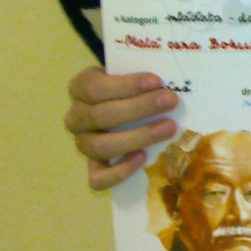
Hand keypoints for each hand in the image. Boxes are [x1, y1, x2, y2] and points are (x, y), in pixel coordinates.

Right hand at [64, 66, 179, 190]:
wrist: (124, 105)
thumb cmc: (130, 85)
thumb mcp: (132, 72)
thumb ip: (144, 74)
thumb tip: (174, 77)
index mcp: (80, 88)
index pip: (95, 87)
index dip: (126, 85)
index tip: (157, 81)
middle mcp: (76, 117)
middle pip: (101, 115)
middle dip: (140, 108)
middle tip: (171, 101)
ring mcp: (83, 144)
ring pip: (99, 146)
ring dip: (137, 137)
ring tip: (169, 128)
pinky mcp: (93, 167)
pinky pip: (98, 178)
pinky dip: (120, 171)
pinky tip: (143, 157)